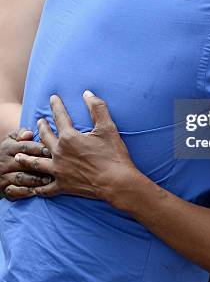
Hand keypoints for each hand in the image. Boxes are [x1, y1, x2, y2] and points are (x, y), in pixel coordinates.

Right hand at [0, 129, 50, 199]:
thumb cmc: (12, 149)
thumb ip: (21, 134)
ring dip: (34, 180)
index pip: (25, 147)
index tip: (51, 150)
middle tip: (54, 167)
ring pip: (20, 178)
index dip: (38, 149)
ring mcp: (3, 176)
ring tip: (48, 180)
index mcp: (8, 148)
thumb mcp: (12, 138)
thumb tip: (29, 133)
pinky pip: (13, 191)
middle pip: (23, 163)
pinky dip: (24, 192)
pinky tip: (36, 192)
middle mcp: (4, 162)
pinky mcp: (4, 188)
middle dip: (39, 165)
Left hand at [11, 91, 136, 203]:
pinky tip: (33, 186)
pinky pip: (44, 188)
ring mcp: (58, 171)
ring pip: (36, 163)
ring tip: (20, 154)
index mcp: (69, 137)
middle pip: (44, 137)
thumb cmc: (113, 154)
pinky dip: (37, 187)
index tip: (53, 98)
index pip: (60, 117)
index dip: (56, 106)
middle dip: (41, 127)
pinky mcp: (62, 186)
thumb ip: (97, 108)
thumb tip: (87, 93)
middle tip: (40, 121)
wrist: (117, 182)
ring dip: (26, 157)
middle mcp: (59, 153)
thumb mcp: (107, 127)